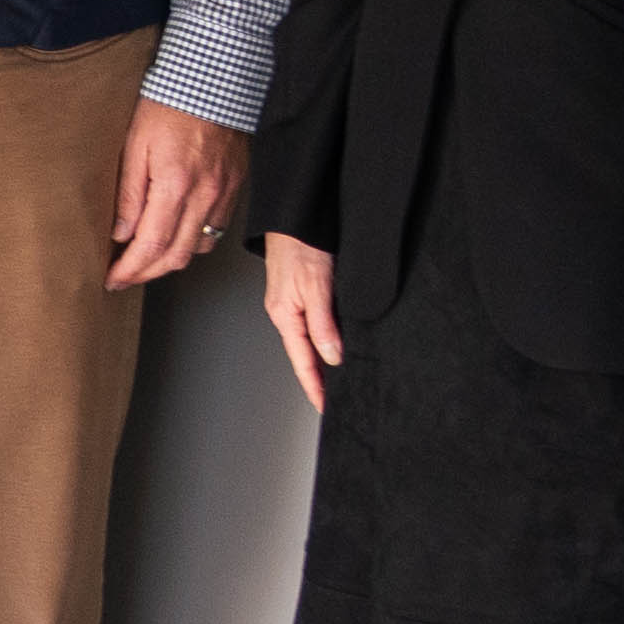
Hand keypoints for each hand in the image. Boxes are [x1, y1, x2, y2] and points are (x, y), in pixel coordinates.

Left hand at [108, 99, 248, 287]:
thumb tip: (120, 233)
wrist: (211, 84)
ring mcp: (223, 195)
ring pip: (197, 249)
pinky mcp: (234, 190)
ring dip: (169, 262)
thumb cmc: (169, 107)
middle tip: (122, 277)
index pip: (151, 245)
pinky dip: (191, 244)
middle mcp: (205, 197)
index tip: (112, 279)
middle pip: (175, 256)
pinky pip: (214, 232)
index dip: (130, 269)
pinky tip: (173, 239)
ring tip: (143, 261)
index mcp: (176, 185)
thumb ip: (128, 193)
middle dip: (146, 274)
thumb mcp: (134, 145)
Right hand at [259, 230, 341, 414]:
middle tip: (336, 400)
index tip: (325, 407)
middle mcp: (287, 313)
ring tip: (339, 380)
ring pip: (310, 340)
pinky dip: (325, 340)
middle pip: (305, 355)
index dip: (315, 387)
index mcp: (284, 316)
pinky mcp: (303, 292)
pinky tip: (336, 345)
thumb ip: (323, 324)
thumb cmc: (301, 245)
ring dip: (324, 361)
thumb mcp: (316, 287)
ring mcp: (294, 303)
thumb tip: (332, 356)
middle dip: (319, 379)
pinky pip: (315, 325)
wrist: (297, 216)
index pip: (303, 362)